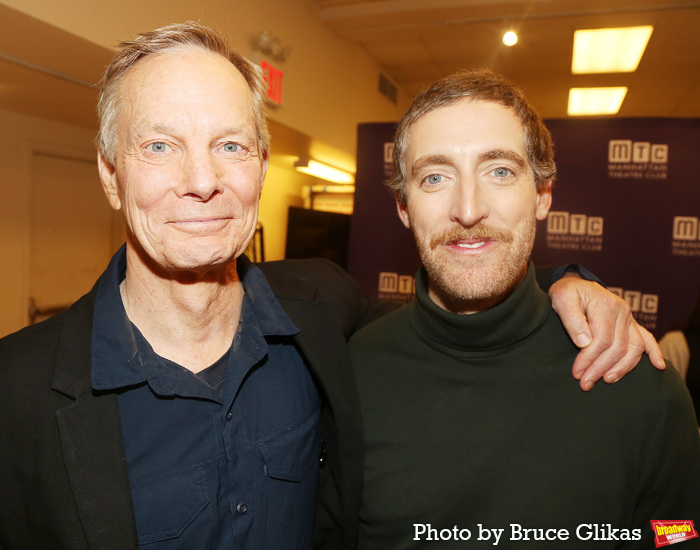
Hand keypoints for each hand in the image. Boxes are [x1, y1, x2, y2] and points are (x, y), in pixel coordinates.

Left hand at [549, 274, 664, 390]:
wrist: (575, 284)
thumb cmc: (567, 292)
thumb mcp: (561, 299)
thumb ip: (571, 319)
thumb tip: (584, 343)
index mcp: (605, 305)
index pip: (601, 340)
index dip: (589, 359)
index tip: (577, 373)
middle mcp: (622, 312)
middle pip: (617, 347)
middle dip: (600, 368)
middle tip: (585, 384)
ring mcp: (629, 318)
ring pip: (634, 348)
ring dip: (622, 368)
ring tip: (607, 380)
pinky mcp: (631, 323)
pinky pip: (647, 338)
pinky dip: (654, 352)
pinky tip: (658, 366)